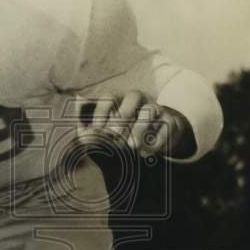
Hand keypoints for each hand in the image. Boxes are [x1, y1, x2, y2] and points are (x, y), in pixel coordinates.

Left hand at [78, 91, 195, 157]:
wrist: (153, 140)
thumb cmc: (121, 134)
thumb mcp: (102, 132)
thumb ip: (88, 127)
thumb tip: (79, 117)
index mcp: (119, 99)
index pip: (110, 97)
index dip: (102, 111)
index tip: (96, 130)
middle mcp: (139, 99)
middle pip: (133, 96)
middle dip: (123, 115)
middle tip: (114, 135)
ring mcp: (156, 108)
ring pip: (150, 109)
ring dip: (140, 128)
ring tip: (131, 147)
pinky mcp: (170, 122)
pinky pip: (166, 126)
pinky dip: (156, 140)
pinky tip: (145, 153)